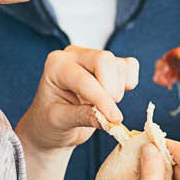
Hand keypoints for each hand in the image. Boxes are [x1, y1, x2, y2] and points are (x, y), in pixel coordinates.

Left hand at [17, 47, 137, 154]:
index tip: (114, 119)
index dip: (102, 100)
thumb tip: (108, 119)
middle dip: (110, 90)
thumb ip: (82, 117)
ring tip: (102, 107)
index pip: (84, 79)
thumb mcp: (59, 122)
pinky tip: (114, 96)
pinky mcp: (109, 64)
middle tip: (105, 113)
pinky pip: (130, 66)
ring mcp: (92, 56)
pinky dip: (128, 82)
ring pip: (119, 65)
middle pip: (104, 60)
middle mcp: (74, 55)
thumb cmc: (49, 121)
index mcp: (56, 65)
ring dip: (118, 90)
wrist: (51, 124)